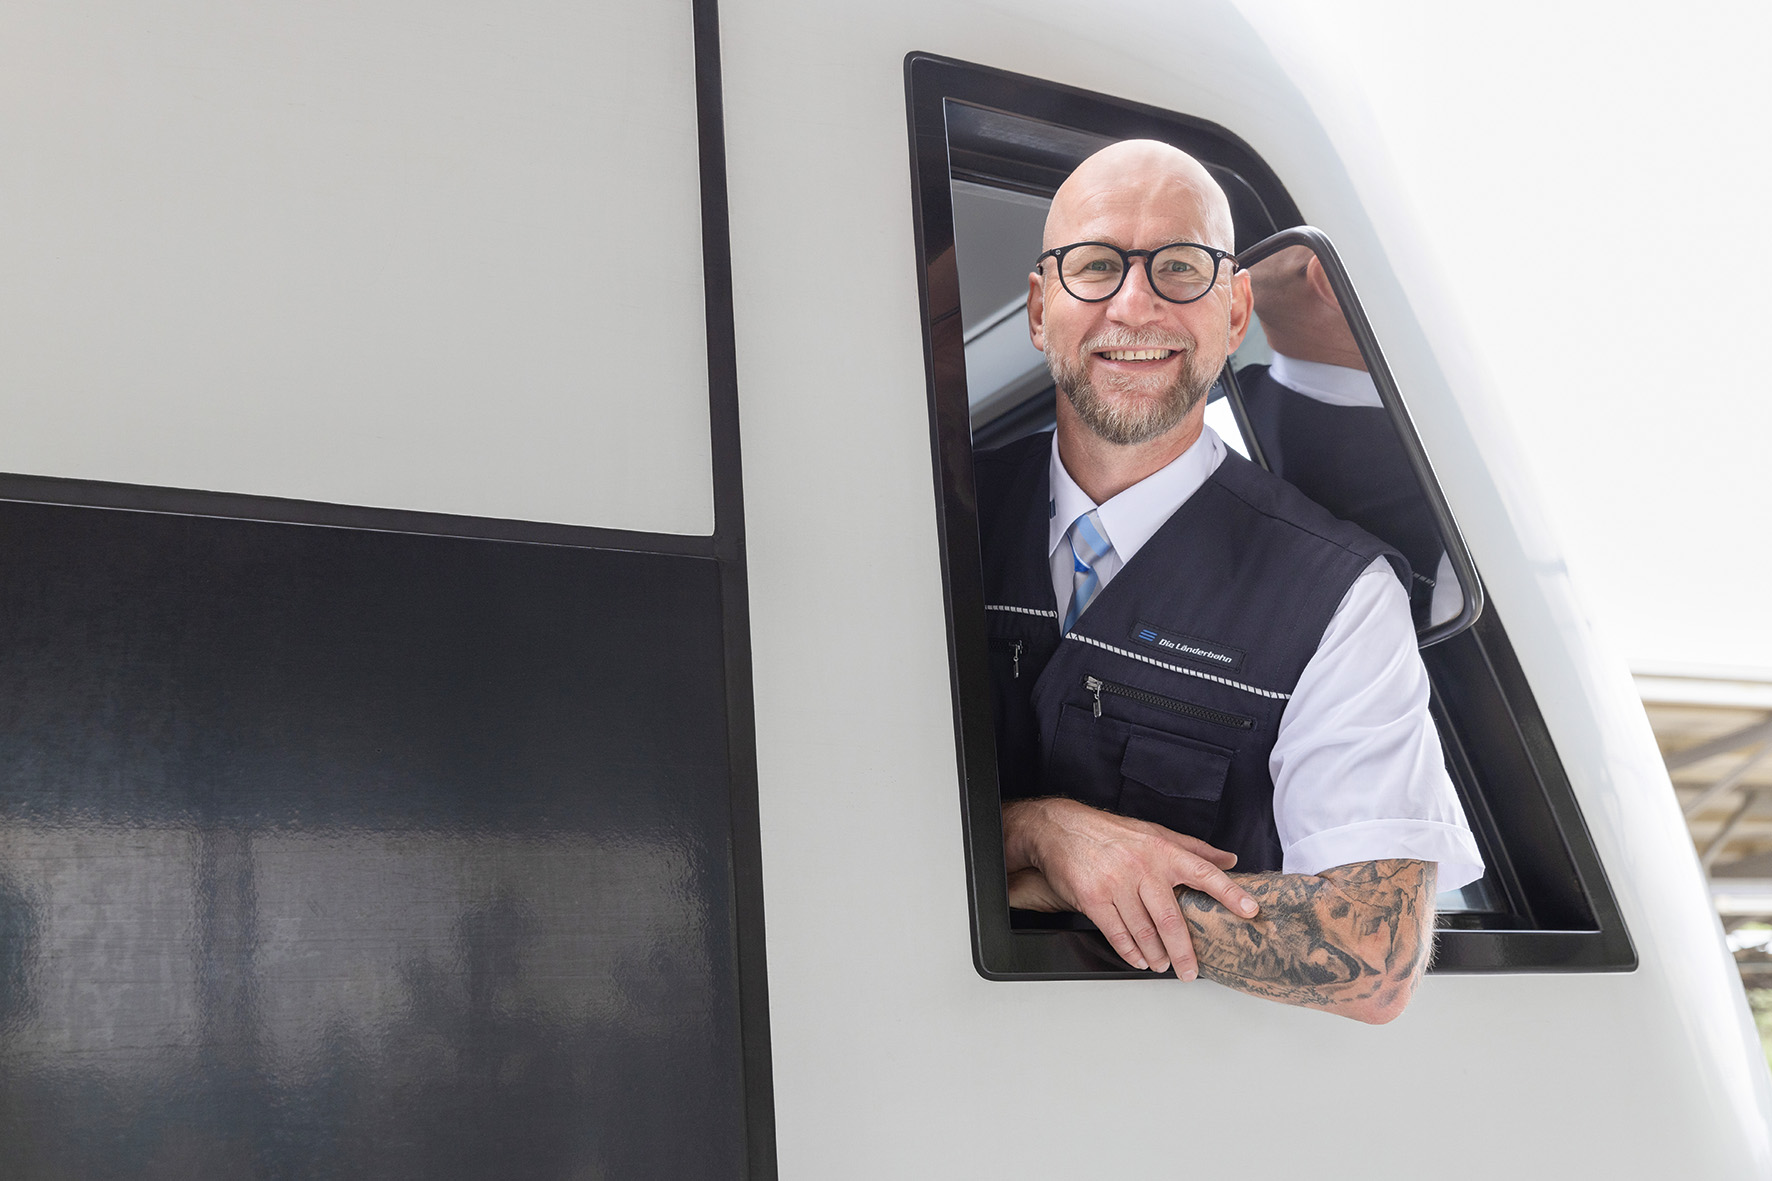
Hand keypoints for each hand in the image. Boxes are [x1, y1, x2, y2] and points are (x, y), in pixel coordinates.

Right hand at [1002, 797, 1258, 977]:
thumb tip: (1229, 859)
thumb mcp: (1154, 832)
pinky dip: (1129, 952)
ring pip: (1144, 931)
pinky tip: (1138, 959)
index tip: (1249, 910)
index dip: (1229, 892)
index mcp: (1162, 851)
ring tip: (1162, 965)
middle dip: (1184, 952)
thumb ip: (1194, 848)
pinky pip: (1117, 933)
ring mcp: (1116, 885)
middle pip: (1171, 919)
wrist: (1060, 828)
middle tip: (1191, 971)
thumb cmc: (1110, 832)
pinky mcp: (1093, 899)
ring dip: (1155, 955)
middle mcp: (1142, 868)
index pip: (1204, 872)